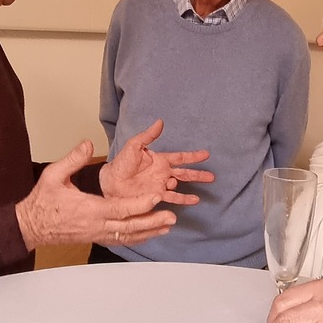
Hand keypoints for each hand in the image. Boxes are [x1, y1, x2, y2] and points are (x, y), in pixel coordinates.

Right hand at [15, 139, 175, 249]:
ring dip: (149, 232)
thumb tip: (88, 143)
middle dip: (152, 222)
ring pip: (128, 236)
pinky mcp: (96, 238)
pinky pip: (120, 240)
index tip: (157, 197)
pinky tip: (148, 235)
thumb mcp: (53, 175)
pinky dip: (136, 238)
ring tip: (167, 227)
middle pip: (130, 226)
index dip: (141, 204)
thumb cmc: (43, 201)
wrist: (31, 226)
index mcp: (89, 209)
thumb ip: (72, 159)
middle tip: (171, 217)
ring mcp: (97, 234)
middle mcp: (96, 225)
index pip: (120, 208)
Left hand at [99, 118, 214, 206]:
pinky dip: (183, 200)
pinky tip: (193, 200)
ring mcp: (160, 185)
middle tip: (212, 176)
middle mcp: (162, 173)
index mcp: (160, 160)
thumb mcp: (134, 146)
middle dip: (198, 174)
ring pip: (181, 186)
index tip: (206, 155)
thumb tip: (160, 122)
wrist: (111, 181)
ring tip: (204, 191)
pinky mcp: (156, 196)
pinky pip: (172, 198)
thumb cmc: (121, 163)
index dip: (193, 156)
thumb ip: (148, 136)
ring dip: (193, 188)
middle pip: (184, 173)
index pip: (180, 157)